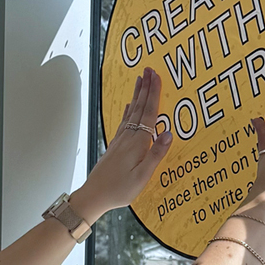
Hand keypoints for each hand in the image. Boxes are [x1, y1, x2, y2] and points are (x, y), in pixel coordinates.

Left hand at [72, 67, 172, 220]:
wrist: (94, 196)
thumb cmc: (119, 190)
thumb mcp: (142, 176)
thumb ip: (156, 154)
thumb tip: (169, 133)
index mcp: (137, 143)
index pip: (149, 113)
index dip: (154, 94)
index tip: (157, 76)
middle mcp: (128, 137)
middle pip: (139, 107)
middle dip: (145, 88)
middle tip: (149, 69)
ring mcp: (120, 140)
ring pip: (131, 112)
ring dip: (137, 95)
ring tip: (140, 80)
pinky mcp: (115, 145)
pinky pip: (124, 122)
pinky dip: (128, 110)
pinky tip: (129, 105)